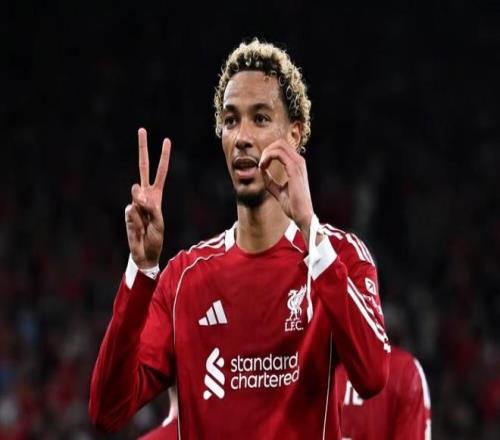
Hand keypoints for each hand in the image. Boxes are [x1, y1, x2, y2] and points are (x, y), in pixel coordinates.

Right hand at [125, 128, 170, 268]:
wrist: (144, 252)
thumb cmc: (155, 238)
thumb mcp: (158, 222)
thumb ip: (149, 207)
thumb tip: (136, 194)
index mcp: (156, 194)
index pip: (160, 172)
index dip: (163, 157)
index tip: (166, 141)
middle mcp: (145, 194)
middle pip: (143, 167)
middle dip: (143, 149)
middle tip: (142, 129)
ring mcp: (135, 202)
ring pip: (136, 194)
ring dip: (142, 207)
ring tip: (145, 222)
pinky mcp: (128, 211)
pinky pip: (131, 210)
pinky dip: (136, 219)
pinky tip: (138, 227)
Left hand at [259, 139, 313, 235]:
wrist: (301, 215)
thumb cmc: (292, 205)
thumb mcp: (277, 190)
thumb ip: (269, 180)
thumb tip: (261, 171)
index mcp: (297, 165)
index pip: (282, 148)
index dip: (269, 153)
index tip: (262, 166)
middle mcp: (299, 162)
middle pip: (280, 143)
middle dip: (267, 150)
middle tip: (261, 164)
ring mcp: (298, 164)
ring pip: (279, 145)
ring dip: (266, 153)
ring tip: (261, 165)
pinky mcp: (294, 169)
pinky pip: (278, 154)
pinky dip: (268, 157)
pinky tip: (263, 167)